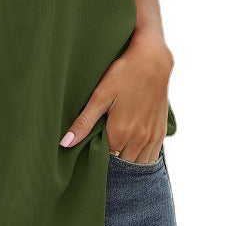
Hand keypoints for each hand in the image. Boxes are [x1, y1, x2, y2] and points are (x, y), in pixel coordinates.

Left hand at [59, 32, 172, 163]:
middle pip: (121, 163)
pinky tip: (132, 149)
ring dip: (127, 162)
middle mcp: (138, 139)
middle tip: (100, 151)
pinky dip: (142, 158)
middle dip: (111, 161)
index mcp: (120, 133)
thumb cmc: (123, 74)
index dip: (95, 155)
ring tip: (115, 151)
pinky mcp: (161, 131)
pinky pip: (152, 156)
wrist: (152, 61)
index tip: (89, 149)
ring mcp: (151, 137)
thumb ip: (84, 122)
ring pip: (138, 164)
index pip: (104, 159)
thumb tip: (65, 143)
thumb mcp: (100, 96)